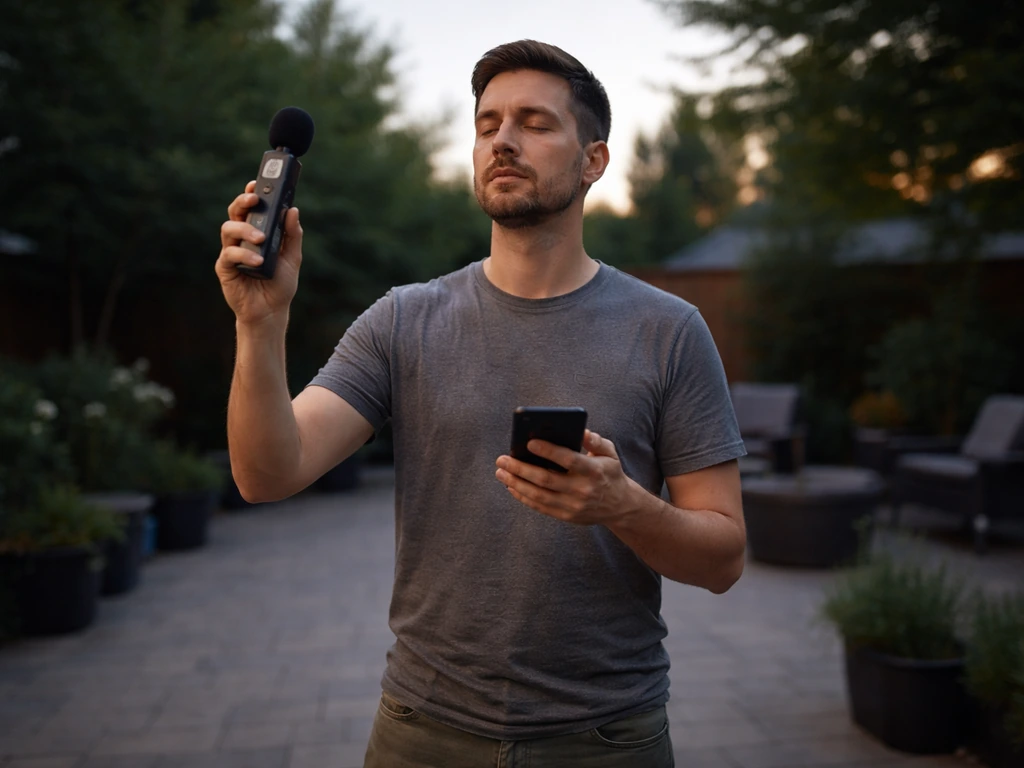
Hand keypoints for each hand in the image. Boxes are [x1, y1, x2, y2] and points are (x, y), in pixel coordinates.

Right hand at [215, 180, 302, 325]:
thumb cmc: (280, 284)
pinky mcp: (225, 267)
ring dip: (245, 230)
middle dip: (242, 202)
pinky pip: (229, 254)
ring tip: (261, 239)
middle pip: (235, 212)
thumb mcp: (292, 257)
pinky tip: (258, 261)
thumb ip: (292, 234)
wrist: (271, 311)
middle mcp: (241, 238)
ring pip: (229, 229)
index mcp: (256, 232)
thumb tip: (293, 210)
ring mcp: (231, 251)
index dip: (251, 193)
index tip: (257, 183)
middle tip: (255, 200)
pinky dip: (244, 254)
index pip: (251, 208)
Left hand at [495, 430, 635, 525]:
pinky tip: (511, 486)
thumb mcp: (610, 453)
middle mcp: (582, 490)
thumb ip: (595, 441)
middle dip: (520, 468)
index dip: (548, 451)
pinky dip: (523, 497)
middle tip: (502, 459)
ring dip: (516, 483)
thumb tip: (580, 431)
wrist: (620, 506)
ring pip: (538, 495)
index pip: (568, 460)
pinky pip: (540, 507)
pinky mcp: (566, 516)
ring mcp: (573, 505)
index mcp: (593, 471)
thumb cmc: (609, 472)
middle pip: (546, 479)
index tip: (529, 442)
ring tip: (501, 472)